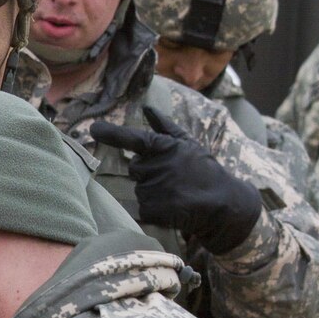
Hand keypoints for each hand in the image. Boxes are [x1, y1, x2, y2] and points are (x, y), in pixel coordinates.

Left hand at [89, 106, 261, 253]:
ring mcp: (155, 189)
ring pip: (140, 189)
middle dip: (148, 172)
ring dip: (153, 191)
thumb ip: (165, 126)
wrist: (224, 203)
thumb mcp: (188, 144)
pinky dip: (154, 209)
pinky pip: (142, 208)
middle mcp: (157, 166)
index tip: (93, 129)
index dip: (112, 134)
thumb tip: (149, 107)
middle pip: (135, 169)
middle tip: (173, 177)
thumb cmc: (203, 170)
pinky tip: (172, 206)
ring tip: (176, 192)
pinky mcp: (153, 210)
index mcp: (165, 147)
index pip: (134, 139)